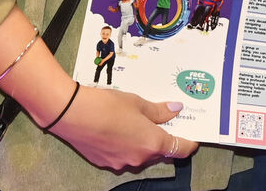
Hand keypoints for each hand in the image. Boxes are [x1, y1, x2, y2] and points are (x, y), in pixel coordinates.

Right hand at [49, 86, 197, 170]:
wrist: (72, 114)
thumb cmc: (107, 105)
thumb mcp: (137, 102)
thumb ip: (159, 110)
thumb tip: (176, 109)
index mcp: (152, 143)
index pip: (179, 150)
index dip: (188, 144)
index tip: (193, 138)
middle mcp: (139, 159)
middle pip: (160, 153)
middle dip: (163, 139)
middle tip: (163, 121)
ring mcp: (121, 163)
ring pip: (141, 156)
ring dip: (143, 143)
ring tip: (136, 122)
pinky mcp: (106, 163)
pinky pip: (124, 156)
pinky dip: (126, 146)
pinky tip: (117, 129)